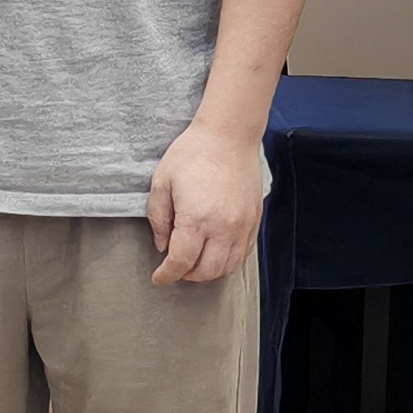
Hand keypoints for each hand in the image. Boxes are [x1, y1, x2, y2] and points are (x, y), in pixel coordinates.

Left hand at [147, 120, 264, 286]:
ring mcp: (242, 225)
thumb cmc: (193, 153)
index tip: (159, 277)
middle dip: (187, 276)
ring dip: (209, 271)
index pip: (181, 262)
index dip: (167, 274)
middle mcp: (223, 227)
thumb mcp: (162, 181)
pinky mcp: (254, 220)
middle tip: (175, 268)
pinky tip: (216, 253)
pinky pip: (244, 253)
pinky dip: (228, 261)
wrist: (229, 135)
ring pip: (228, 267)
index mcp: (196, 219)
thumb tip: (162, 244)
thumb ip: (158, 217)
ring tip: (195, 261)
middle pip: (206, 271)